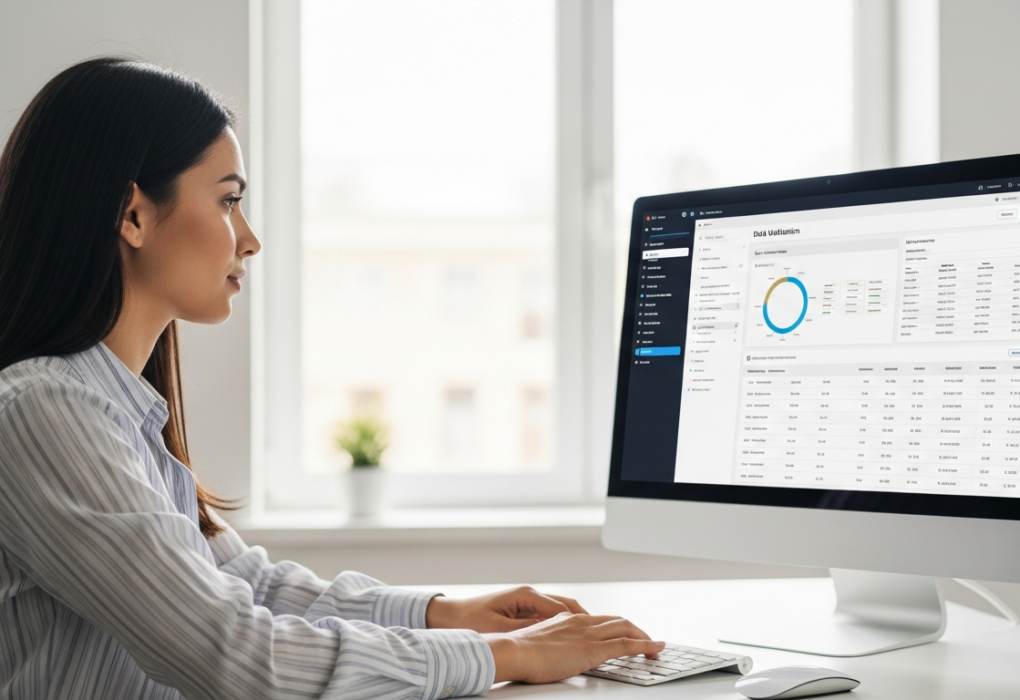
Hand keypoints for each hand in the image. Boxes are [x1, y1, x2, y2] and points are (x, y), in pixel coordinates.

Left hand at [426, 585, 586, 632]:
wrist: (449, 616)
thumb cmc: (471, 620)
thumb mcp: (502, 628)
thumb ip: (529, 629)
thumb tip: (554, 630)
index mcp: (526, 596)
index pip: (563, 606)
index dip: (582, 619)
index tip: (598, 630)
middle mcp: (529, 595)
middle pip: (567, 605)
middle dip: (586, 618)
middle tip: (604, 631)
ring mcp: (525, 602)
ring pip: (559, 609)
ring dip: (575, 620)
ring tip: (592, 635)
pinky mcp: (520, 610)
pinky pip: (548, 616)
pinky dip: (562, 624)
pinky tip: (568, 637)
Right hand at [484, 611, 663, 683]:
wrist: (512, 650)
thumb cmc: (518, 651)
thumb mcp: (537, 642)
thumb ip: (550, 643)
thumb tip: (552, 652)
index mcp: (567, 619)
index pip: (599, 619)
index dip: (615, 626)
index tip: (623, 633)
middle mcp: (581, 621)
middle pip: (617, 620)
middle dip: (634, 629)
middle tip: (644, 640)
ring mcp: (588, 634)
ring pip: (626, 628)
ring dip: (643, 636)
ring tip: (655, 647)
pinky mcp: (593, 649)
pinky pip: (627, 645)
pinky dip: (645, 645)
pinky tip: (655, 649)